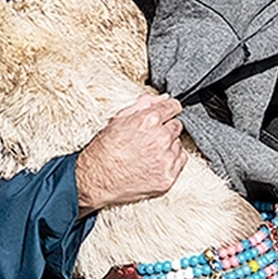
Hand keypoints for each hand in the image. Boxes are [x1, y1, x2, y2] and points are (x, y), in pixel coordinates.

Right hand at [76, 93, 186, 215]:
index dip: (168, 110)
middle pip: (176, 126)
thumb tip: (162, 98)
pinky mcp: (168, 176)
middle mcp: (160, 138)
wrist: (97, 179)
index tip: (166, 114)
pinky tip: (153, 163)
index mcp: (149, 120)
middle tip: (148, 138)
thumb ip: (143, 105)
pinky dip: (170, 162)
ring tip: (148, 153)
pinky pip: (180, 162)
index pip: (173, 107)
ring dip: (167, 147)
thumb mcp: (118, 119)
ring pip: (178, 144)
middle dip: (165, 130)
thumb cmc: (104, 151)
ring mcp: (166, 159)